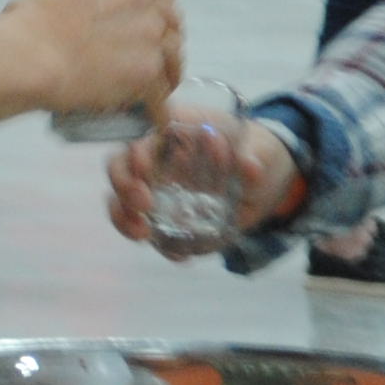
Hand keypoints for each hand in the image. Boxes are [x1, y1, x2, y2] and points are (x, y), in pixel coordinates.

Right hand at [11, 0, 181, 120]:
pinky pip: (163, 89)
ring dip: (168, 67)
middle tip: (148, 51)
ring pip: (174, 50)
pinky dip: (159, 104)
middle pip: (170, 13)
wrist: (26, 59)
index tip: (158, 4)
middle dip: (163, 32)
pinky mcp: (147, 69)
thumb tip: (82, 8)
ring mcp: (149, 32)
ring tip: (156, 84)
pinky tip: (152, 112)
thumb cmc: (26, 26)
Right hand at [107, 92, 301, 252]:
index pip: (143, 131)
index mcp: (175, 128)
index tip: (145, 168)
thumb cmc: (257, 152)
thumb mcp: (262, 151)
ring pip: (121, 198)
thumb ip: (255, 157)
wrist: (264, 183)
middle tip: (144, 204)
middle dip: (124, 185)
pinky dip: (156, 244)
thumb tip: (249, 167)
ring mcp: (156, 187)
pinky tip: (179, 256)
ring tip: (143, 234)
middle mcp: (157, 155)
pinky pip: (147, 228)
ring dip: (124, 217)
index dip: (137, 149)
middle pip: (120, 164)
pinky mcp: (164, 215)